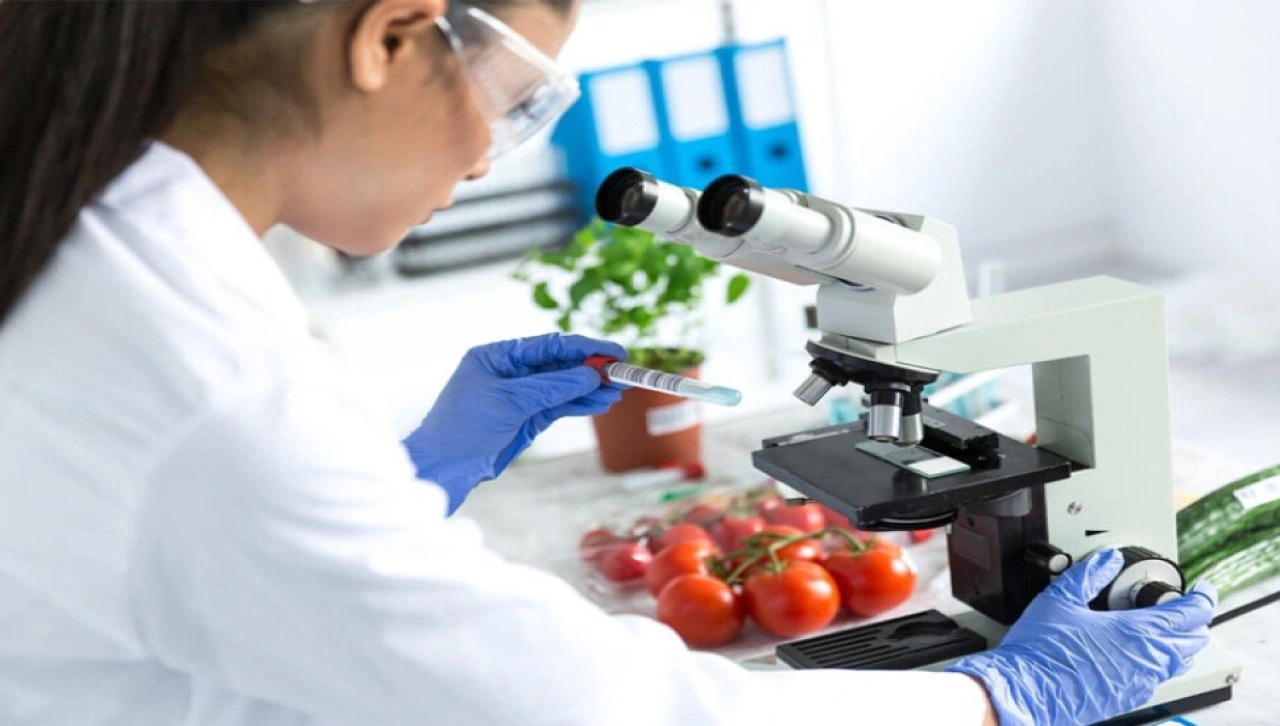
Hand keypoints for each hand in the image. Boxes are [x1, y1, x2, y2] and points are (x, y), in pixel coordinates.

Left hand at [405, 334, 624, 513]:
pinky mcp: (526, 418)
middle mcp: (510, 372)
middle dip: (590, 368)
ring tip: (617, 390)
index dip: (583, 347)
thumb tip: (590, 374)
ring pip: (562, 387)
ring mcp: (519, 396)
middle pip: (559, 365)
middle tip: (621, 371)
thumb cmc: (463, 428)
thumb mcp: (510, 402)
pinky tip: (600, 402)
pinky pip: (559, 406)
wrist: (443, 467)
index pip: (548, 345)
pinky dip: (579, 404)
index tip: (612, 350)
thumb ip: (552, 387)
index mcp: (498, 356)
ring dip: (589, 388)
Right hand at [946, 548, 1215, 725]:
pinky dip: (1161, 660)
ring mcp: (1139, 682)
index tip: (1202, 589)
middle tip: (1184, 605)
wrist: (1025, 691)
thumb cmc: (1040, 651)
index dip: (1202, 598)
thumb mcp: (1059, 600)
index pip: (1191, 614)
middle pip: (1193, 640)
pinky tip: (1138, 652)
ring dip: (1179, 642)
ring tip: (1165, 627)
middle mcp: (1146, 660)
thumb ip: (1088, 574)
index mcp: (1136, 632)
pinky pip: (1159, 677)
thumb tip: (1107, 559)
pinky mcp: (1128, 697)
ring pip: (1179, 662)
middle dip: (1195, 620)